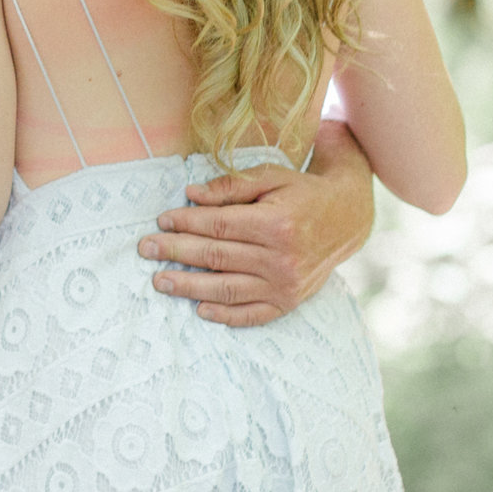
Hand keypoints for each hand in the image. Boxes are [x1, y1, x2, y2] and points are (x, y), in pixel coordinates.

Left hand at [137, 119, 376, 326]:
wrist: (346, 219)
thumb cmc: (301, 193)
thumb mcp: (270, 177)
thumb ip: (230, 186)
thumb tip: (190, 194)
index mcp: (276, 223)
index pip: (219, 225)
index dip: (186, 223)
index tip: (161, 220)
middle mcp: (282, 258)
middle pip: (217, 257)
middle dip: (176, 252)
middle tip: (146, 250)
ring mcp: (286, 284)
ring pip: (228, 288)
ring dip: (190, 287)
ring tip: (161, 281)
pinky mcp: (289, 302)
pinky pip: (253, 314)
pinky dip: (226, 315)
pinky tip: (200, 309)